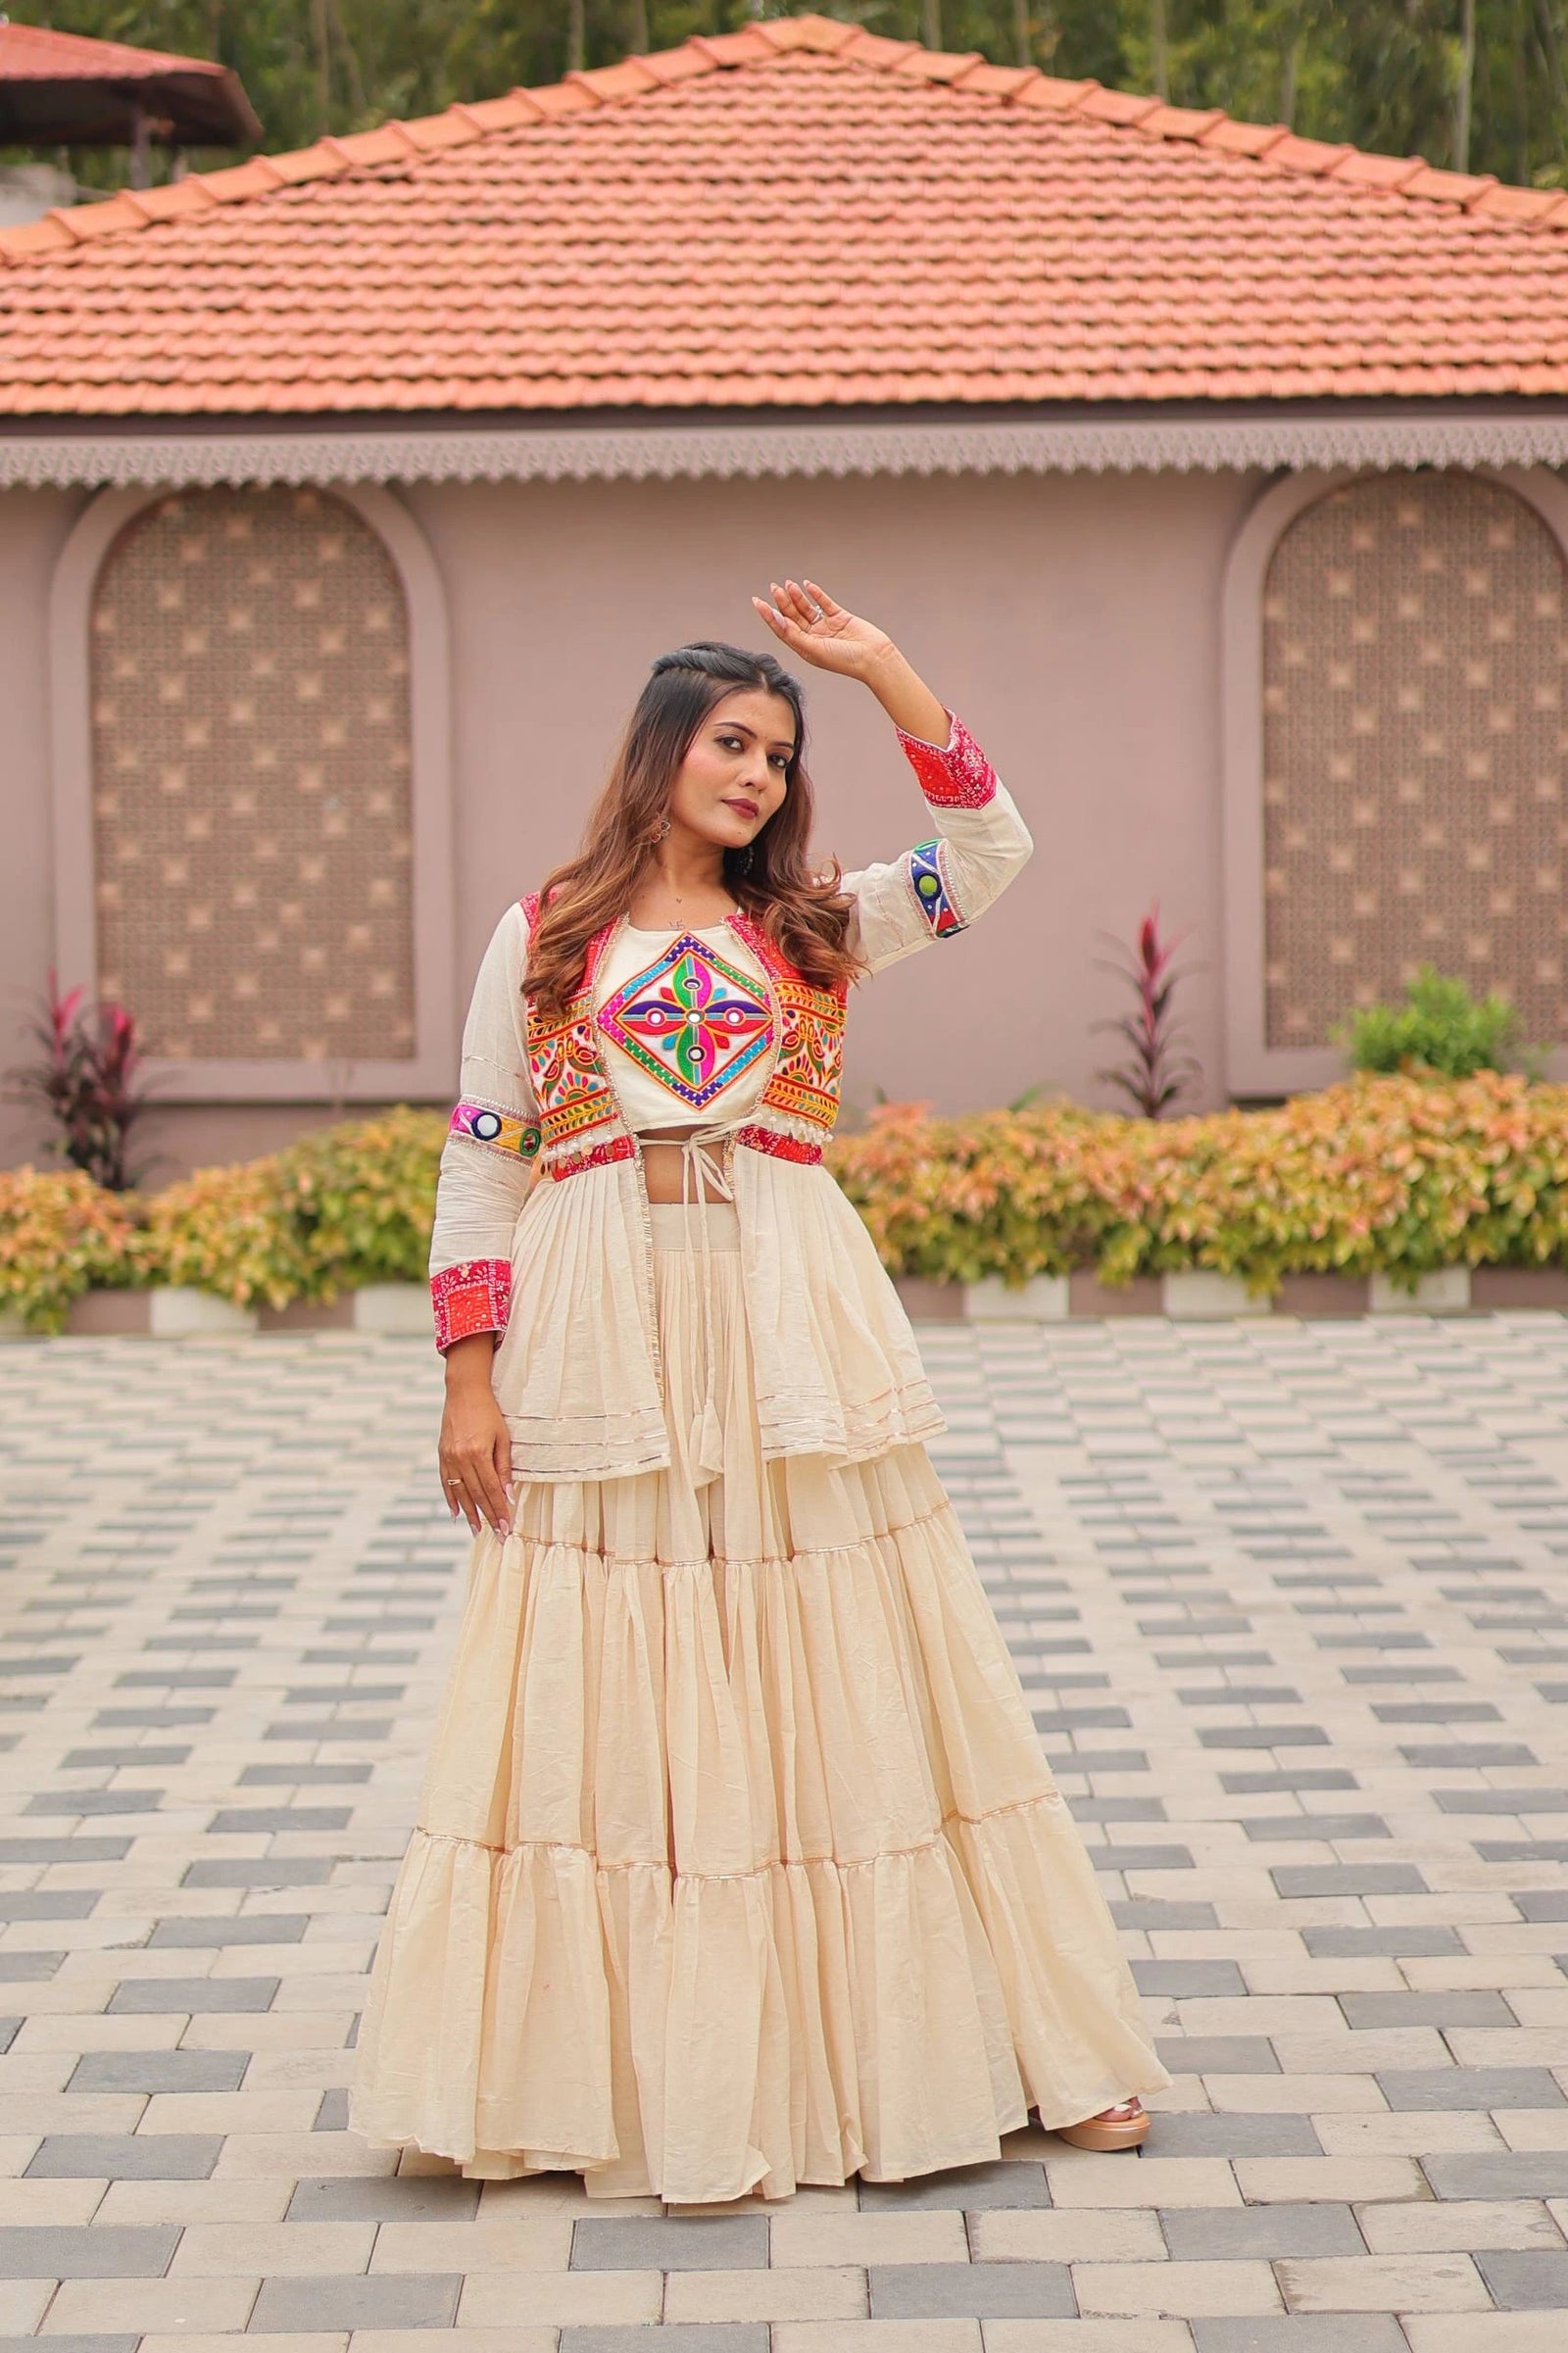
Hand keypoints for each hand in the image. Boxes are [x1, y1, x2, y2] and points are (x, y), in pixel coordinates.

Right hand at [438, 1346, 513, 1537]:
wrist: (464, 1391)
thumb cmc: (489, 1412)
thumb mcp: (503, 1437)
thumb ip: (504, 1467)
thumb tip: (509, 1495)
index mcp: (478, 1453)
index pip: (492, 1489)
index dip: (499, 1510)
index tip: (506, 1526)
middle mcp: (461, 1458)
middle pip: (476, 1495)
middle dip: (487, 1517)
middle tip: (496, 1535)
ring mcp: (448, 1457)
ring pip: (460, 1493)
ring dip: (469, 1514)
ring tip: (477, 1531)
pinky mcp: (442, 1455)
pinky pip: (446, 1482)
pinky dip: (451, 1499)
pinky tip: (456, 1514)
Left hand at [752, 580, 893, 680]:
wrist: (873, 657)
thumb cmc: (845, 660)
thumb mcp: (814, 649)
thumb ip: (794, 634)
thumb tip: (776, 619)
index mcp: (805, 648)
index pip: (782, 629)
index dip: (769, 615)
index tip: (758, 602)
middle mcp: (814, 637)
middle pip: (793, 616)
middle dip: (783, 602)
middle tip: (774, 588)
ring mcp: (826, 627)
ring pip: (807, 608)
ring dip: (797, 596)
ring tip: (789, 584)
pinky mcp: (840, 617)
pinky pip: (825, 603)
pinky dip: (816, 593)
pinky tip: (807, 585)